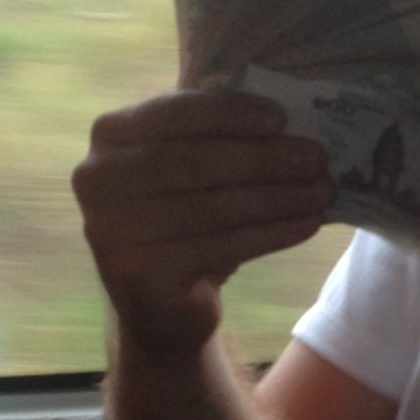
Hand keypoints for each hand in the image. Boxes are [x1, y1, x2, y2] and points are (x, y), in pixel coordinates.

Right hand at [73, 92, 331, 363]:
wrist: (160, 306)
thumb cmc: (183, 220)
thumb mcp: (188, 167)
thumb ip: (218, 135)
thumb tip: (294, 114)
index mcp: (109, 135)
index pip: (173, 112)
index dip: (229, 113)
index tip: (282, 118)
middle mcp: (96, 179)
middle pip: (194, 162)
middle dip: (264, 159)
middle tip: (318, 158)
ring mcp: (111, 230)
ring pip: (212, 206)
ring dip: (277, 197)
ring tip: (323, 191)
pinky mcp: (139, 274)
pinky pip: (219, 247)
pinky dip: (271, 234)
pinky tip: (307, 224)